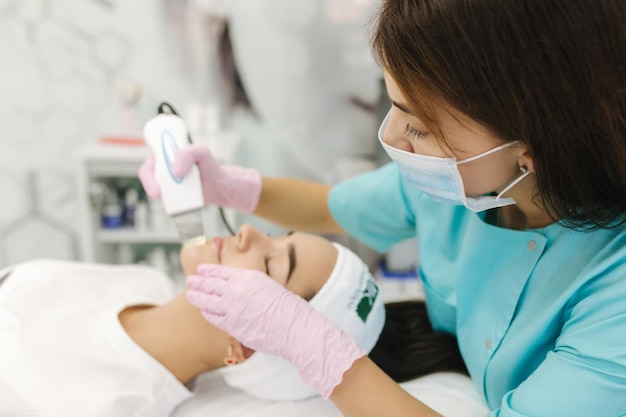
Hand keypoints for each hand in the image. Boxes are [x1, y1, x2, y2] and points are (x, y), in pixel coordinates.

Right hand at [138, 143, 261, 212]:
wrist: (219, 185)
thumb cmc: (209, 166)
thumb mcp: (201, 152)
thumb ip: (187, 154)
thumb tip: (175, 171)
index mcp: (165, 154)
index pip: (148, 164)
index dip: (148, 175)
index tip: (157, 185)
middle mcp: (163, 169)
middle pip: (150, 180)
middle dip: (155, 187)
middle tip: (163, 194)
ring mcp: (167, 183)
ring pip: (157, 193)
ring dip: (165, 197)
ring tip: (181, 196)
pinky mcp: (172, 195)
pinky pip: (166, 202)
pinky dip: (171, 205)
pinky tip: (181, 204)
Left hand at [186, 264, 364, 398]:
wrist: (293, 327)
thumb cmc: (287, 308)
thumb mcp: (269, 286)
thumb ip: (252, 285)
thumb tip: (241, 287)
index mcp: (247, 277)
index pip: (222, 271)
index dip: (209, 270)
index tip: (201, 269)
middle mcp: (237, 290)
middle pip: (210, 284)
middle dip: (198, 281)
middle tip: (190, 280)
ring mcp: (232, 307)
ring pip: (207, 300)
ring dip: (198, 296)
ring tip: (191, 293)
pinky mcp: (231, 324)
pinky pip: (213, 317)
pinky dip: (207, 312)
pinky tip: (204, 310)